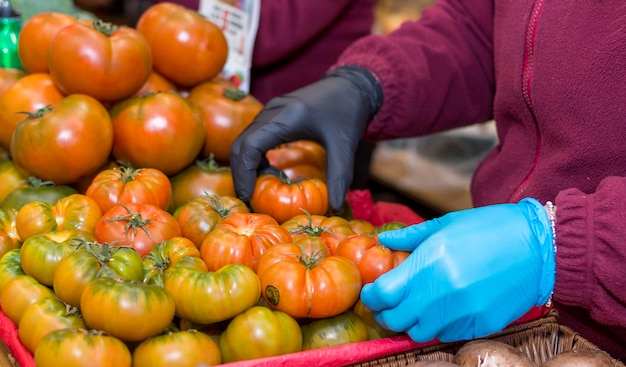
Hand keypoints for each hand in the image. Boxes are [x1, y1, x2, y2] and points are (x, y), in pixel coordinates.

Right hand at [229, 65, 381, 210]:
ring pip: (244, 141)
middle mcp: (272, 111)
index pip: (250, 146)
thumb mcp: (345, 145)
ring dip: (247, 166)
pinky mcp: (272, 114)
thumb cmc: (349, 110)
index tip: (248, 196)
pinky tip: (272, 171)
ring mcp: (270, 111)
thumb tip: (334, 207)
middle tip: (250, 199)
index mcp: (286, 117)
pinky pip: (253, 137)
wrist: (352, 84)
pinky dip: (255, 157)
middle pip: (240, 144)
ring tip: (262, 188)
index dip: (244, 173)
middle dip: (241, 173)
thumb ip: (339, 175)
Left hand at [361, 198, 555, 341]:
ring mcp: (462, 313)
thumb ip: (410, 237)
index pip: (383, 294)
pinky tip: (444, 309)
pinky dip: (439, 326)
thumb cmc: (491, 229)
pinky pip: (447, 335)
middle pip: (396, 319)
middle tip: (389, 303)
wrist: (539, 247)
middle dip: (386, 313)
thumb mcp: (446, 224)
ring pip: (419, 332)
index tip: (372, 292)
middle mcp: (442, 293)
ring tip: (417, 306)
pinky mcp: (480, 325)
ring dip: (412, 322)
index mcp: (430, 263)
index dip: (371, 296)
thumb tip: (384, 241)